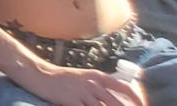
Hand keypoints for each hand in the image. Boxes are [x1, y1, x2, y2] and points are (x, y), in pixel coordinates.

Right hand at [19, 61, 147, 105]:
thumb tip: (114, 96)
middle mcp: (93, 84)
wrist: (39, 74)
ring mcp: (82, 93)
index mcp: (98, 76)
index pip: (124, 88)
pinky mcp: (71, 101)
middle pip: (117, 103)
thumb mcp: (83, 77)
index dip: (137, 100)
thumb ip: (99, 85)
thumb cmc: (61, 77)